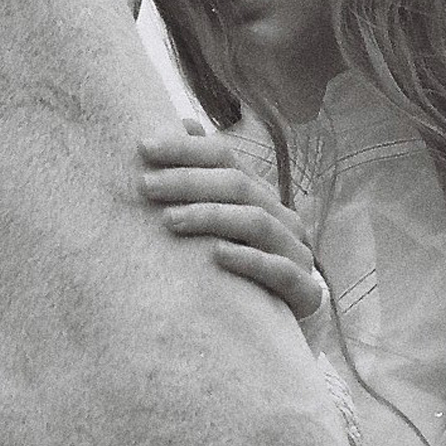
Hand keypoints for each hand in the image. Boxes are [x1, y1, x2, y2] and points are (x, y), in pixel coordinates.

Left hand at [139, 118, 324, 320]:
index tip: (142, 147)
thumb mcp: (225, 219)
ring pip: (254, 222)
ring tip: (169, 221)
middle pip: (236, 185)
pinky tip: (216, 256)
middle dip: (187, 182)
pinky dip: (247, 259)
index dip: (185, 149)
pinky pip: (278, 270)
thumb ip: (208, 175)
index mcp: (260, 194)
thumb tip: (185, 123)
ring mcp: (295, 251)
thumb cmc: (246, 265)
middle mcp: (281, 216)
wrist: (290, 322)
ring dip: (210, 217)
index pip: (224, 156)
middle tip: (145, 186)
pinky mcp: (304, 290)